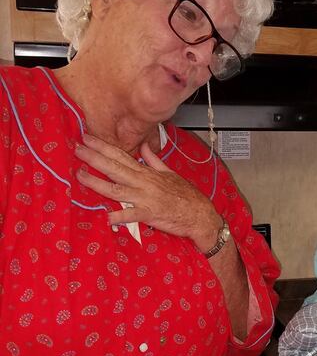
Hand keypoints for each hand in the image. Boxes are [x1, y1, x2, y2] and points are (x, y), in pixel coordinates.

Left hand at [74, 133, 221, 250]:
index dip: (103, 147)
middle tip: (77, 148)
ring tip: (80, 176)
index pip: (122, 156)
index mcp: (147, 173)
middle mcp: (144, 183)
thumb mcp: (170, 173)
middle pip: (115, 168)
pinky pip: (132, 215)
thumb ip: (154, 161)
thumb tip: (144, 147)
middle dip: (94, 158)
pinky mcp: (150, 214)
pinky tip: (106, 217)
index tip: (87, 138)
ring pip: (117, 189)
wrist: (200, 214)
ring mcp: (146, 198)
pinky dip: (120, 217)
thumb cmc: (186, 195)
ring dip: (97, 183)